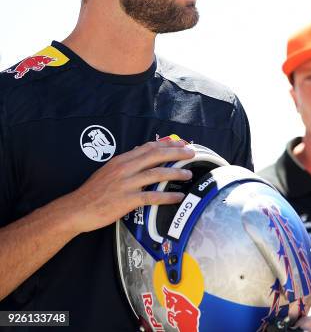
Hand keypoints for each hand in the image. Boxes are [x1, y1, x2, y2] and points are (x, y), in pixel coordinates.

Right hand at [65, 140, 194, 233]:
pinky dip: (167, 196)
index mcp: (121, 160)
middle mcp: (125, 168)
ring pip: (157, 174)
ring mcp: (126, 184)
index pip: (148, 147)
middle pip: (156, 155)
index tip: (181, 143)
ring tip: (189, 174)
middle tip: (191, 152)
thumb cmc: (94, 192)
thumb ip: (127, 163)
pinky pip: (152, 197)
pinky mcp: (127, 200)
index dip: (167, 144)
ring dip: (176, 173)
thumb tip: (144, 154)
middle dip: (176, 153)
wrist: (76, 209)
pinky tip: (178, 197)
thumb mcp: (109, 170)